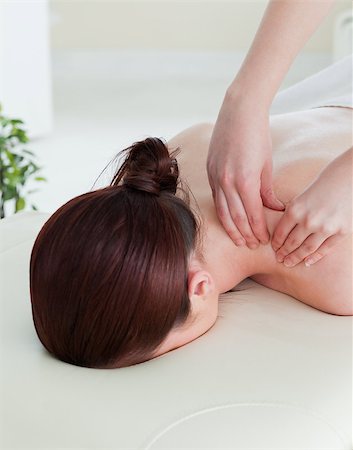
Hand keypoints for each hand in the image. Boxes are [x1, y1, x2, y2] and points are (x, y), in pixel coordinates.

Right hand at [207, 88, 284, 248]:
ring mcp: (215, 177)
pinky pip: (215, 199)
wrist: (238, 111)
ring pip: (222, 212)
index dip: (259, 230)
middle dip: (245, 234)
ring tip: (239, 240)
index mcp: (245, 180)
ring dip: (231, 229)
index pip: (252, 214)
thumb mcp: (267, 164)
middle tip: (252, 245)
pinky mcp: (209, 172)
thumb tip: (273, 209)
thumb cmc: (257, 135)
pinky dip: (222, 213)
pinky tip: (227, 221)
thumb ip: (267, 191)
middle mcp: (227, 182)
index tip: (264, 240)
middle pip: (235, 218)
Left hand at [272, 147, 351, 266]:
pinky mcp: (342, 231)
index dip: (276, 243)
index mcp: (295, 209)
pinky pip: (325, 249)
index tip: (274, 248)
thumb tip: (283, 228)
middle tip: (280, 259)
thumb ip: (294, 212)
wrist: (350, 177)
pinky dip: (315, 257)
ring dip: (296, 258)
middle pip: (292, 243)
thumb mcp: (302, 196)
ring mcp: (326, 227)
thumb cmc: (325, 183)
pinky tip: (308, 262)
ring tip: (289, 263)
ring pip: (307, 249)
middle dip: (284, 253)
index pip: (281, 233)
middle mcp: (309, 220)